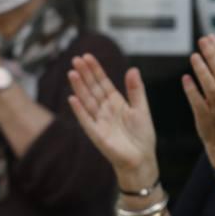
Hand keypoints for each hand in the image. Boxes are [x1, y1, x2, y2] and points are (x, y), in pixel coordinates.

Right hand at [67, 53, 158, 188]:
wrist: (142, 159)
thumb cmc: (142, 136)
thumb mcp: (142, 109)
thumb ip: (136, 90)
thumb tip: (133, 69)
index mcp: (116, 102)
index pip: (103, 82)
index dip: (95, 70)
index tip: (87, 56)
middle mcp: (105, 110)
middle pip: (93, 89)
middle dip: (85, 74)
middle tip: (76, 59)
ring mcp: (99, 121)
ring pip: (87, 101)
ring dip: (79, 88)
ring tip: (72, 73)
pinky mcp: (97, 134)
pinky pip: (86, 121)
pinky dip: (80, 111)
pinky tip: (73, 99)